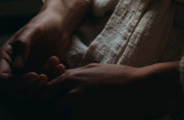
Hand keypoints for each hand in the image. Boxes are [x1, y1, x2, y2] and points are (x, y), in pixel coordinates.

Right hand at [0, 0, 87, 100]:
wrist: (58, 25)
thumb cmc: (43, 24)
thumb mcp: (32, 30)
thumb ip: (23, 46)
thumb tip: (16, 70)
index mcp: (4, 59)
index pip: (2, 81)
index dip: (16, 83)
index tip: (34, 76)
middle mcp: (11, 71)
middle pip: (12, 94)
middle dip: (29, 89)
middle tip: (44, 77)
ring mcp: (23, 77)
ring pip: (26, 96)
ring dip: (41, 86)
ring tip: (55, 65)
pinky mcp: (36, 81)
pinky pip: (41, 91)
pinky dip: (52, 82)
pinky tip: (60, 66)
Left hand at [35, 61, 183, 119]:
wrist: (139, 89)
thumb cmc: (119, 77)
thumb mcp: (94, 69)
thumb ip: (75, 75)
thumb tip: (62, 79)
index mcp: (71, 77)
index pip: (43, 90)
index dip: (43, 99)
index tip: (48, 104)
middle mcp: (70, 91)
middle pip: (44, 106)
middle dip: (47, 110)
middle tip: (54, 112)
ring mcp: (77, 107)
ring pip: (56, 115)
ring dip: (58, 115)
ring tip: (72, 114)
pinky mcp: (85, 119)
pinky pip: (69, 119)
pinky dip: (71, 118)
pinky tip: (83, 117)